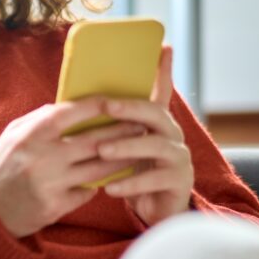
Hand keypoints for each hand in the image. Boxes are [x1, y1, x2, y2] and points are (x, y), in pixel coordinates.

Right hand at [0, 100, 145, 237]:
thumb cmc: (2, 164)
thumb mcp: (12, 134)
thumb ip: (40, 119)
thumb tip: (73, 106)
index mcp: (30, 135)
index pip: (70, 114)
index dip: (95, 106)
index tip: (114, 101)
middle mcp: (42, 158)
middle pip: (93, 142)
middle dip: (120, 131)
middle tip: (140, 124)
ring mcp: (51, 184)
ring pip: (98, 169)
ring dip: (121, 158)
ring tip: (137, 148)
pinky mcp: (56, 206)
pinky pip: (88, 192)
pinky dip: (99, 183)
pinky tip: (114, 175)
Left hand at [96, 46, 194, 225]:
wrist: (152, 211)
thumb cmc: (130, 173)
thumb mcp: (119, 145)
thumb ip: (109, 125)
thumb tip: (78, 101)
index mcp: (156, 122)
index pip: (161, 91)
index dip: (163, 70)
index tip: (163, 47)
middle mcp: (172, 134)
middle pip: (156, 113)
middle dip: (130, 107)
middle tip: (106, 105)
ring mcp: (179, 157)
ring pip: (156, 145)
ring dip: (126, 146)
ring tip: (101, 150)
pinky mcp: (180, 182)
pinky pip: (156, 178)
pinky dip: (131, 183)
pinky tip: (109, 187)